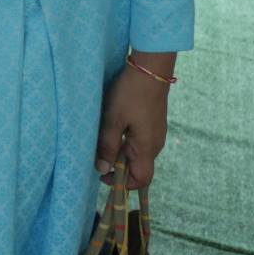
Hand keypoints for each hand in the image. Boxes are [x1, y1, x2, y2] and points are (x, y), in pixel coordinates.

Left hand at [95, 61, 171, 188]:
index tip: (103, 176)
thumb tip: (103, 169)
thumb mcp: (113, 120)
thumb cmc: (130, 95)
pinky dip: (125, 142)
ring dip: (120, 153)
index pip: (141, 180)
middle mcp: (155, 145)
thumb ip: (108, 146)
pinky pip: (139, 141)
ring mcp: (155, 134)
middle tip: (98, 158)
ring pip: (137, 153)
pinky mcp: (153, 124)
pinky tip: (113, 130)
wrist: (150, 71)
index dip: (123, 183)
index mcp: (147, 149)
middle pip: (138, 167)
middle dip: (119, 168)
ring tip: (102, 143)